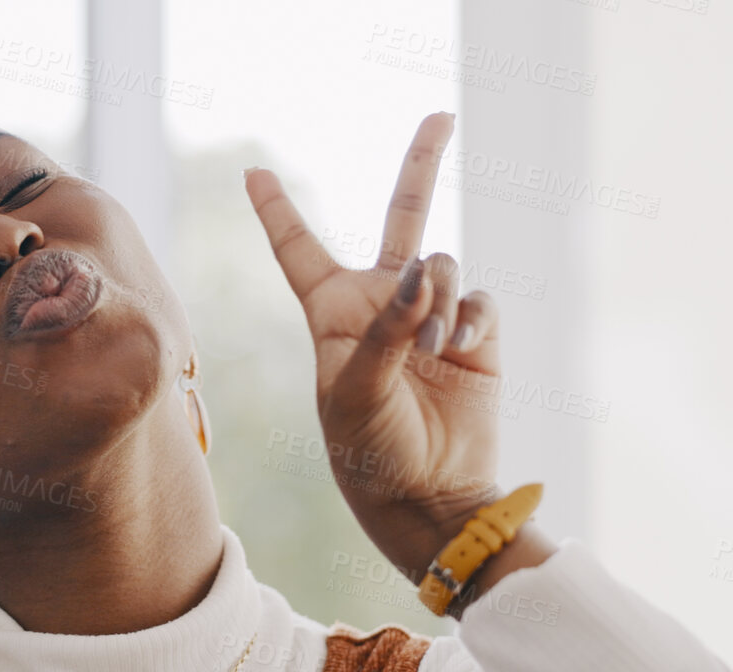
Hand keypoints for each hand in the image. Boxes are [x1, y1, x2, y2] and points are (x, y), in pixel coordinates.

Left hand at [244, 113, 510, 582]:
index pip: (300, 250)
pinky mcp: (474, 336)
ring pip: (445, 264)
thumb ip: (388, 326)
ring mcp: (431, 316)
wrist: (427, 494)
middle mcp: (383, 305)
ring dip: (440, 298)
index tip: (253, 170)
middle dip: (422, 164)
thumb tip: (427, 270)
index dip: (278, 210)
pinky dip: (469, 320)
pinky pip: (479, 301)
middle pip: (402, 216)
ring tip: (432, 347)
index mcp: (333, 313)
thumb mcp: (357, 389)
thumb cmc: (370, 448)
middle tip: (441, 115)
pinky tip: (458, 350)